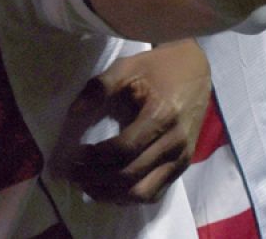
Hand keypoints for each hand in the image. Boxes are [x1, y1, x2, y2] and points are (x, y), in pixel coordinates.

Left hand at [56, 42, 210, 203]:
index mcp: (161, 116)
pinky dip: (128, 196)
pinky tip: (107, 189)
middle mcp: (175, 143)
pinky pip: (155, 193)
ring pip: (143, 192)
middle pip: (131, 175)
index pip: (123, 149)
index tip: (72, 155)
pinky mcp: (182, 166)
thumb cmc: (157, 68)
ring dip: (111, 194)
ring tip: (85, 185)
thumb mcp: (126, 67)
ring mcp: (181, 158)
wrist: (194, 70)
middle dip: (96, 178)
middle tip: (71, 174)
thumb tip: (73, 113)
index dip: (94, 157)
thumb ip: (99, 88)